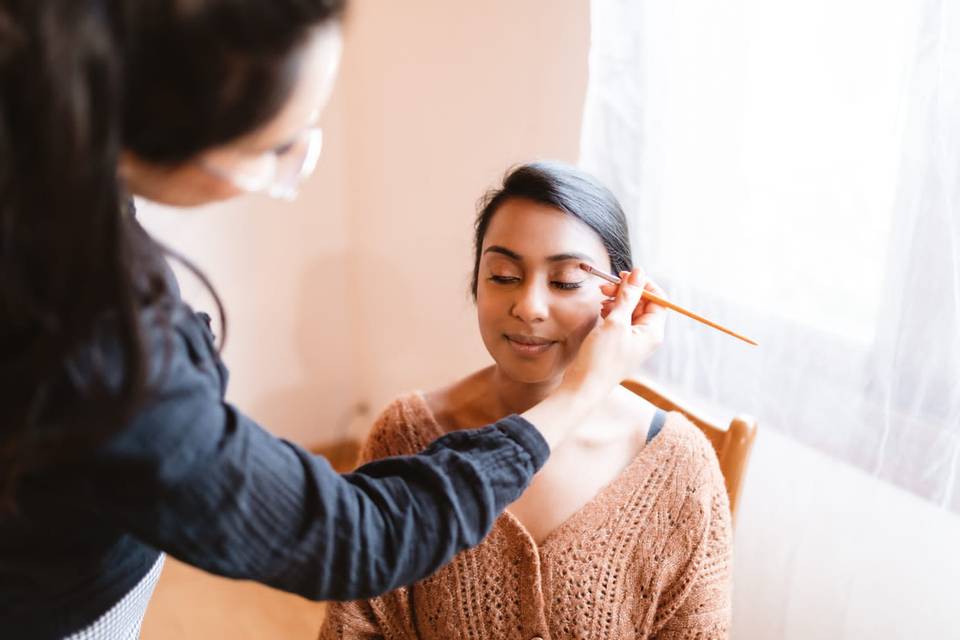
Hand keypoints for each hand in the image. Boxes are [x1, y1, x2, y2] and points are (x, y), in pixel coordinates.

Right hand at [560, 267, 666, 397]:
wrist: (584, 386)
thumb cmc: (601, 358)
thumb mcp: (615, 322)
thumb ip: (628, 296)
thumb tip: (639, 273)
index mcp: (653, 332)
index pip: (658, 298)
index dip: (643, 284)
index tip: (625, 276)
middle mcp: (646, 336)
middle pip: (643, 303)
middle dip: (626, 291)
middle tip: (606, 286)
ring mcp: (633, 341)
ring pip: (630, 310)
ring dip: (617, 300)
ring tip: (601, 298)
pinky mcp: (619, 344)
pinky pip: (621, 321)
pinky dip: (612, 311)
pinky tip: (601, 310)